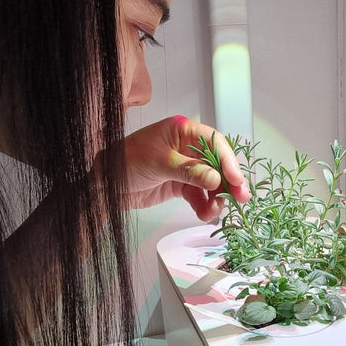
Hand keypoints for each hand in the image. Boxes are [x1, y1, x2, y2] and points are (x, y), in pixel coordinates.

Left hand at [124, 115, 249, 221]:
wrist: (104, 184)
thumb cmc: (125, 161)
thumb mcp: (159, 163)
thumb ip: (190, 171)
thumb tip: (217, 179)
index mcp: (182, 131)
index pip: (214, 142)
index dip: (228, 160)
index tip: (235, 180)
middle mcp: (187, 147)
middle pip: (217, 163)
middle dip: (229, 182)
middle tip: (240, 199)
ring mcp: (185, 167)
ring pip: (211, 182)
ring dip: (216, 198)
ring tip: (214, 212)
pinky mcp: (180, 185)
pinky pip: (199, 195)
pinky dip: (204, 205)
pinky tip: (205, 214)